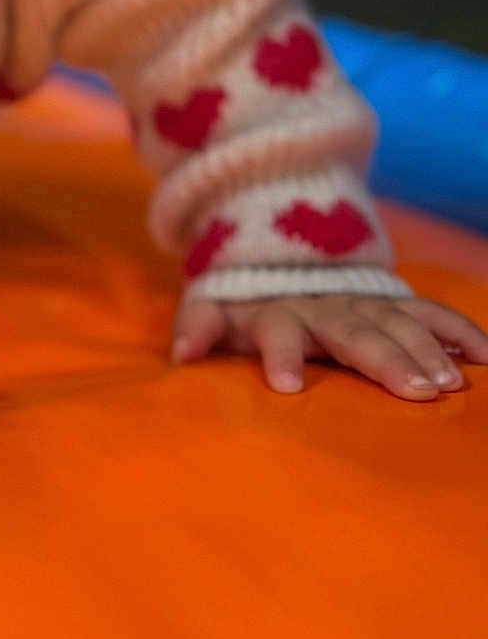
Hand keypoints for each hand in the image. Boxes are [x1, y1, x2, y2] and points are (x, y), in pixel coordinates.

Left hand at [171, 289, 487, 398]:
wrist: (275, 246)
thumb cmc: (243, 300)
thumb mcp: (211, 306)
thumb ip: (196, 325)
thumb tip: (181, 351)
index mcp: (277, 311)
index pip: (277, 331)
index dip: (281, 355)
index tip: (288, 388)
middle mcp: (324, 305)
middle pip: (354, 332)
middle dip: (384, 359)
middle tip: (414, 392)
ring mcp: (361, 301)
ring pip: (397, 322)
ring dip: (424, 349)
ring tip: (448, 383)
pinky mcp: (390, 301)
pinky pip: (429, 312)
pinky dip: (457, 330)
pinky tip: (486, 356)